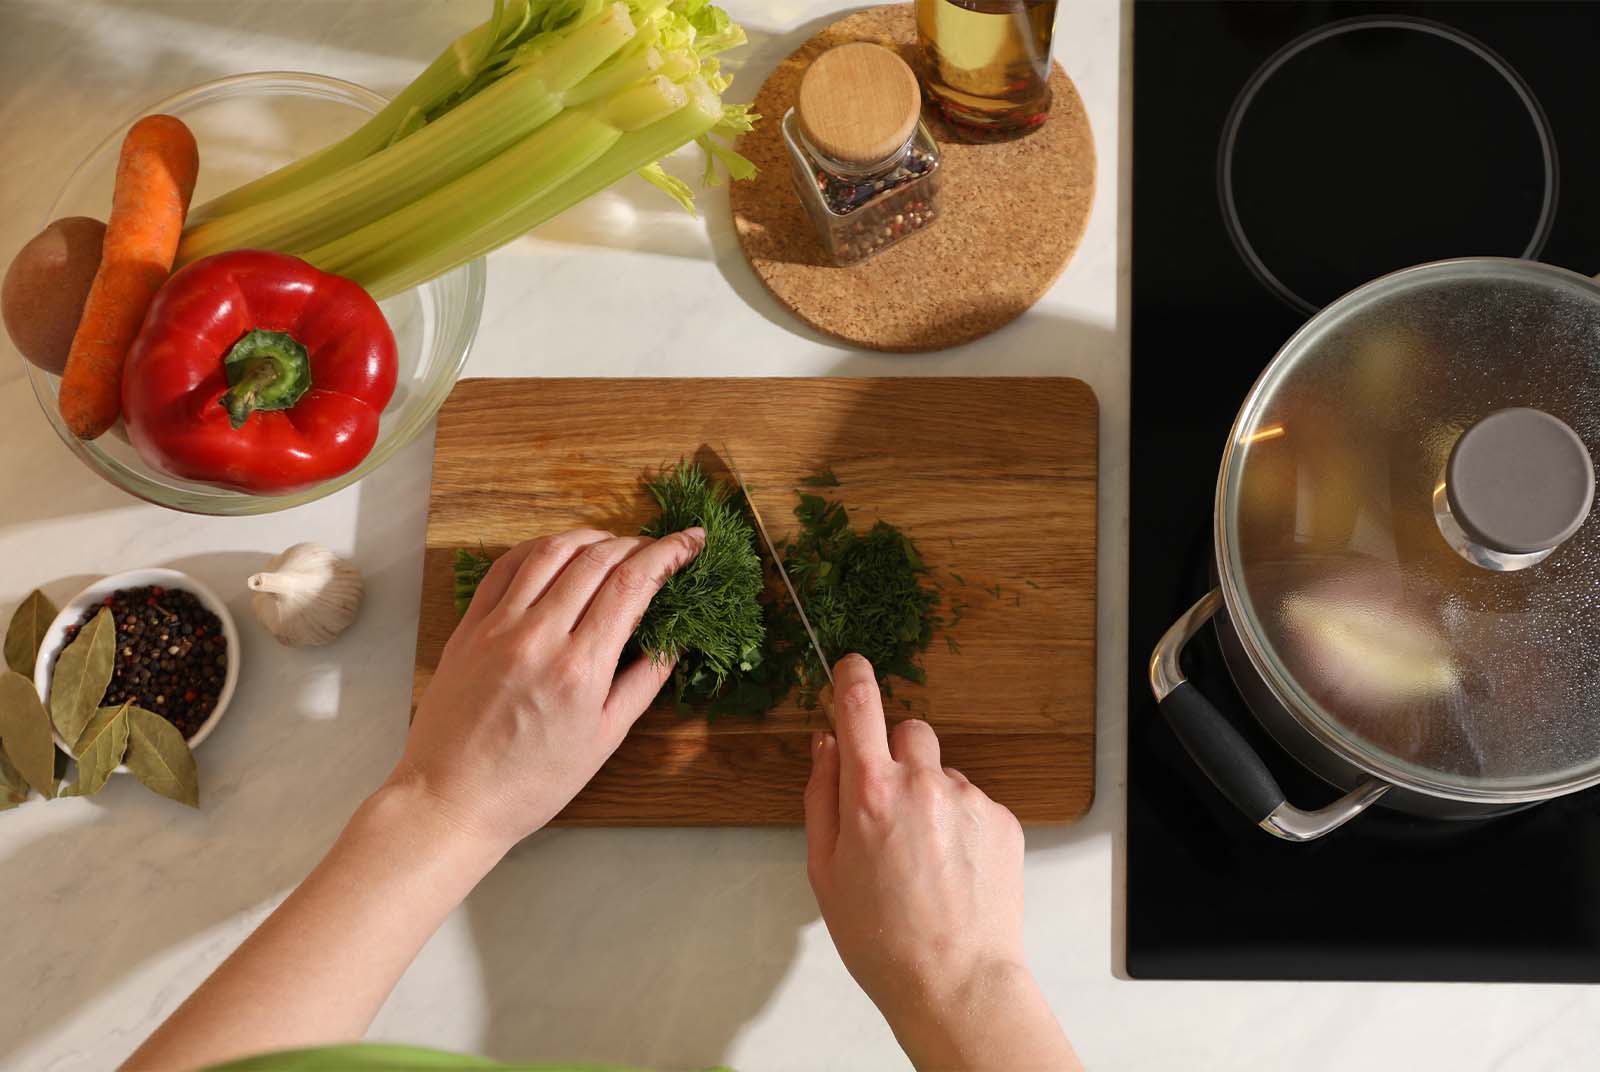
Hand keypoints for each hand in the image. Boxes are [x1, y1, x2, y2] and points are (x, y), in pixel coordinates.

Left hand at [391, 527, 704, 851]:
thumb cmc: (530, 783)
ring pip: (550, 551)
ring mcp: (497, 628)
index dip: (667, 553)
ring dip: (590, 537)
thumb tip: (672, 642)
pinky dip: (538, 548)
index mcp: (580, 669)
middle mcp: (538, 637)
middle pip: (596, 559)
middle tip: (657, 548)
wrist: (451, 800)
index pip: (632, 584)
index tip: (690, 541)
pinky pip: (506, 567)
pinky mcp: (468, 627)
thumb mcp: (603, 740)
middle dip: (636, 543)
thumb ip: (642, 683)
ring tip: (612, 544)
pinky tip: (557, 553)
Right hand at [805, 654, 1078, 1071]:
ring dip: (930, 795)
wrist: (955, 980)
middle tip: (887, 808)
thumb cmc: (881, 937)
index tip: (851, 668)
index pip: (860, 703)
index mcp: (870, 793)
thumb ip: (821, 794)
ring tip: (924, 857)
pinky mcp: (1003, 818)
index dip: (852, 676)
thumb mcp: (825, 869)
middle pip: (908, 730)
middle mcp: (922, 783)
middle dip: (895, 756)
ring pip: (942, 771)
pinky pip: (973, 801)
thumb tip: (826, 743)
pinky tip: (952, 869)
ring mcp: (968, 799)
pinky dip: (960, 823)